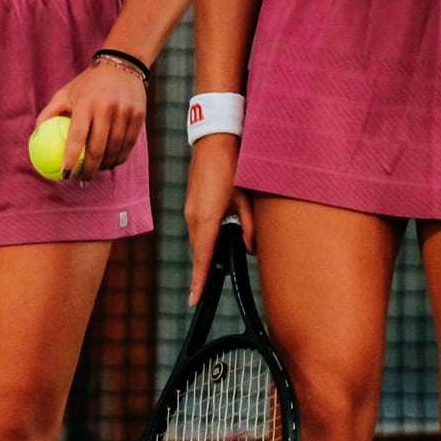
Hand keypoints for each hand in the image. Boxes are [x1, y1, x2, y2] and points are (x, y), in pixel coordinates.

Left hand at [33, 59, 147, 184]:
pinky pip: (128, 145)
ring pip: (115, 150)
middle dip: (89, 170)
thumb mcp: (65, 93)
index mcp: (85, 102)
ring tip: (95, 172)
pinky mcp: (139, 116)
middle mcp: (106, 108)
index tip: (65, 174)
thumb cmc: (86, 84)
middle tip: (81, 180)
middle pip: (97, 148)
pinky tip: (110, 163)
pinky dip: (119, 158)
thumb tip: (36, 137)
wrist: (122, 65)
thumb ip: (49, 114)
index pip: (77, 136)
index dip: (70, 158)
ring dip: (104, 166)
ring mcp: (125, 112)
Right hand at [184, 135, 251, 304]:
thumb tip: (250, 249)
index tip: (194, 300)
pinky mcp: (192, 203)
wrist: (216, 140)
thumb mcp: (246, 199)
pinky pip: (198, 227)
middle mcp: (194, 217)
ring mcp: (190, 209)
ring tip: (227, 249)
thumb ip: (249, 227)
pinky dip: (208, 235)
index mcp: (207, 218)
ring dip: (210, 248)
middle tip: (220, 279)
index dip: (199, 281)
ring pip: (200, 239)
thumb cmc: (233, 167)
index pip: (202, 257)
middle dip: (209, 266)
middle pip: (201, 251)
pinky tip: (222, 231)